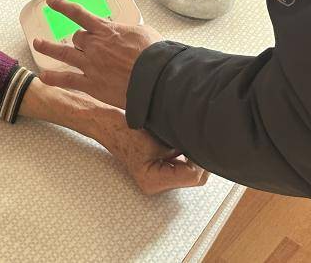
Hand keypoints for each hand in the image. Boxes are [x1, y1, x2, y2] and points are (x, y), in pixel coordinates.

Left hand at [32, 0, 163, 108]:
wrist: (155, 78)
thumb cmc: (154, 56)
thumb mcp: (144, 33)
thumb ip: (130, 32)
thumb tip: (131, 33)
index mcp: (107, 31)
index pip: (79, 14)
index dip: (63, 7)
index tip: (53, 2)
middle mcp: (95, 45)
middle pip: (77, 37)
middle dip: (75, 38)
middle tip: (73, 39)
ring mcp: (91, 64)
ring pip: (64, 53)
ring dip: (49, 48)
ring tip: (38, 44)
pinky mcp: (92, 84)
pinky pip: (68, 80)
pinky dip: (54, 79)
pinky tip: (44, 77)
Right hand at [91, 109, 209, 194]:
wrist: (108, 124)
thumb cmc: (126, 130)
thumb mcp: (158, 139)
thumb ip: (181, 147)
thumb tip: (203, 147)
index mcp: (153, 181)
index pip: (192, 176)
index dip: (200, 159)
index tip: (200, 142)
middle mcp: (156, 185)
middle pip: (194, 178)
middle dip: (199, 160)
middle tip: (197, 140)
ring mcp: (158, 179)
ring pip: (190, 173)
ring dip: (192, 157)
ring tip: (183, 140)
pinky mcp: (160, 170)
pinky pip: (181, 167)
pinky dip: (185, 155)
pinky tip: (178, 143)